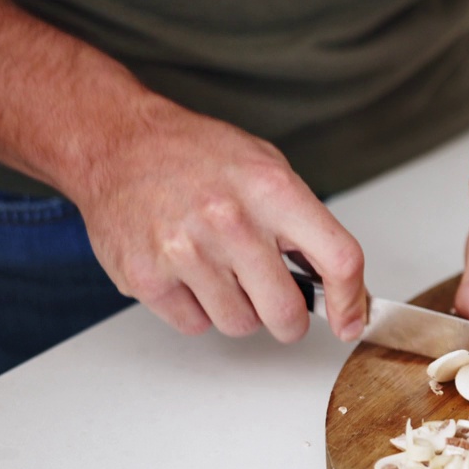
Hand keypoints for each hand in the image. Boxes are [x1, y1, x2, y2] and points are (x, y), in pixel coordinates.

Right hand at [72, 103, 368, 342]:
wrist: (116, 143)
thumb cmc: (194, 154)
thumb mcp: (266, 167)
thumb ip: (302, 223)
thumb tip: (335, 281)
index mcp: (272, 190)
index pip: (338, 258)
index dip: (352, 300)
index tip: (349, 321)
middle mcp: (231, 222)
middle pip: (286, 312)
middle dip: (288, 318)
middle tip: (277, 302)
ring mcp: (186, 252)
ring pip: (240, 325)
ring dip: (237, 310)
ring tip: (219, 269)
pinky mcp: (147, 277)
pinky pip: (194, 325)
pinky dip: (196, 309)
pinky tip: (186, 272)